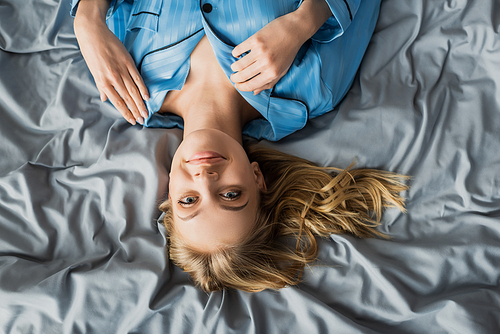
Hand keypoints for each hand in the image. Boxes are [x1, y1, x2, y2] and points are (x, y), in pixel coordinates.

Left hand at [74, 5, 148, 124]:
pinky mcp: (128, 62)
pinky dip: (143, 88)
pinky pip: (137, 78)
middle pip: (127, 98)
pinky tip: (147, 96)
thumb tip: (104, 99)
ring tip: (146, 112)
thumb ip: (101, 86)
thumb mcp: (93, 71)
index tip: (132, 121)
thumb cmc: (91, 52)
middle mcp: (113, 78)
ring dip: (141, 103)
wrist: (92, 33)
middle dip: (135, 111)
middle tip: (143, 120)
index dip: (126, 112)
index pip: (117, 102)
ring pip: (134, 91)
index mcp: (103, 82)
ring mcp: (121, 70)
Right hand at [230, 13, 303, 94]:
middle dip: (235, 78)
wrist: (294, 30)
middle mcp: (266, 63)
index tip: (237, 85)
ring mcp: (260, 51)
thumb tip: (254, 92)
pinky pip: (238, 50)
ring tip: (235, 67)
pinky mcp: (255, 39)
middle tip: (233, 77)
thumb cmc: (289, 52)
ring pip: (238, 64)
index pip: (251, 85)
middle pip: (242, 76)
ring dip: (234, 67)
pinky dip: (235, 54)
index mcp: (272, 73)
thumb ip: (269, 83)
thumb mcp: (282, 70)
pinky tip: (237, 54)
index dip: (241, 87)